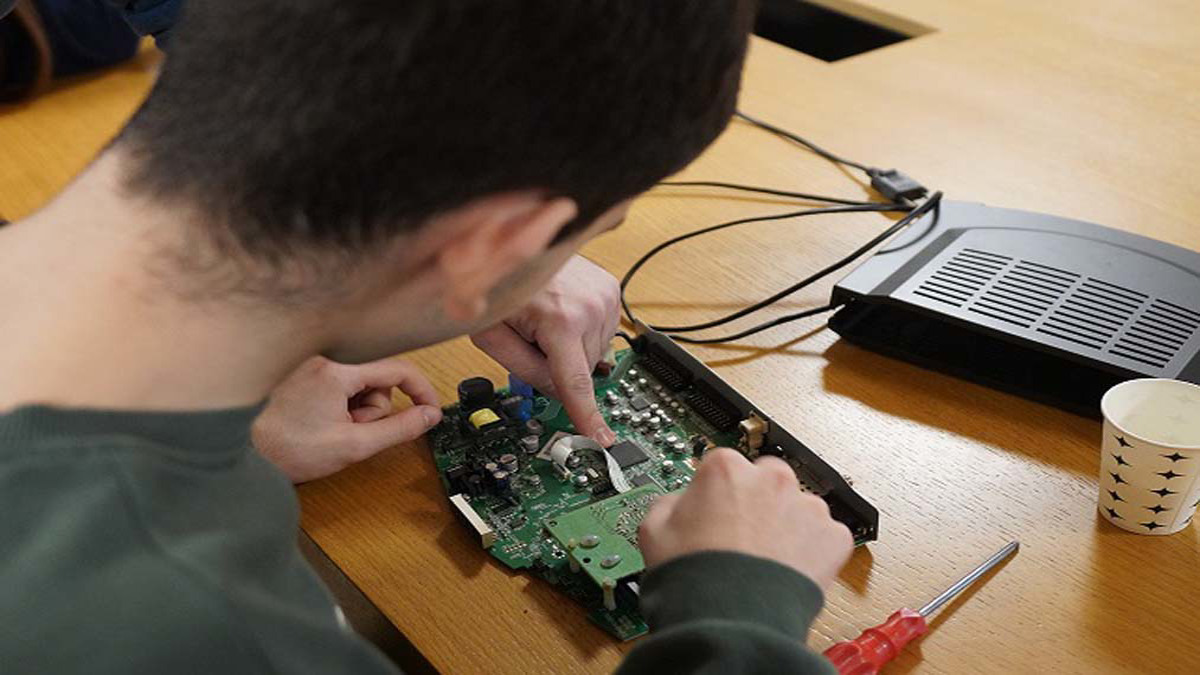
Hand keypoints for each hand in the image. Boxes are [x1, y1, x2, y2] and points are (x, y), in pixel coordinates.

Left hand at [252, 355, 441, 482]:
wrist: (239, 453)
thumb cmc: (286, 449)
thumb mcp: (353, 445)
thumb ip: (398, 429)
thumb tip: (428, 418)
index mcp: (338, 372)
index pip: (398, 370)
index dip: (421, 392)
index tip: (430, 411)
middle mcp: (324, 360)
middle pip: (377, 382)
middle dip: (373, 411)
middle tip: (352, 433)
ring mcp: (310, 367)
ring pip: (358, 387)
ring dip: (355, 412)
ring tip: (331, 432)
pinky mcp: (302, 376)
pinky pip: (338, 388)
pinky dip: (338, 408)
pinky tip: (319, 425)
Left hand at [470, 255, 619, 445]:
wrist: (516, 241)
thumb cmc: (499, 281)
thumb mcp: (491, 335)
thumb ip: (523, 371)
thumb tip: (554, 391)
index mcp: (560, 321)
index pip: (575, 384)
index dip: (587, 417)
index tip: (602, 440)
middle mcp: (592, 307)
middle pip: (581, 370)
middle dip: (557, 364)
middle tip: (530, 335)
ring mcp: (606, 296)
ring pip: (593, 353)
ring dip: (570, 347)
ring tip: (546, 316)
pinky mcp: (612, 289)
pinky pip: (601, 331)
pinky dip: (582, 331)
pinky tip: (562, 312)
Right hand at [638, 448, 852, 588]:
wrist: (731, 621)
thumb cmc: (694, 578)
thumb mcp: (653, 529)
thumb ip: (668, 502)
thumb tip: (677, 503)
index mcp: (727, 469)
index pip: (724, 464)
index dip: (717, 489)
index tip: (717, 506)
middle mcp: (771, 479)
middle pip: (766, 479)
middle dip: (757, 501)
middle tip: (742, 534)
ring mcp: (806, 507)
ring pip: (798, 506)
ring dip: (786, 525)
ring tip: (765, 559)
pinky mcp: (832, 537)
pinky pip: (824, 536)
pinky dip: (812, 550)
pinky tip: (787, 568)